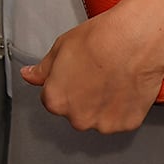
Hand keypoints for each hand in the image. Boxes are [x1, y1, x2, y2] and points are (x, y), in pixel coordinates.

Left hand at [19, 1, 163, 134]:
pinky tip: (125, 86)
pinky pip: (122, 119)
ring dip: (103, 105)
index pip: (53, 98)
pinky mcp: (128, 123)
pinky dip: (124, 107)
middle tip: (95, 75)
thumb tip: (29, 75)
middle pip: (76, 112)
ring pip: (99, 117)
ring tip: (112, 79)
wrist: (134, 40)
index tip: (75, 74)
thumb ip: (42, 69)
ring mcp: (104, 124)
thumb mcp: (60, 47)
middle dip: (83, 98)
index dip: (65, 84)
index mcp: (56, 100)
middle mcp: (78, 118)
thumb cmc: (100, 40)